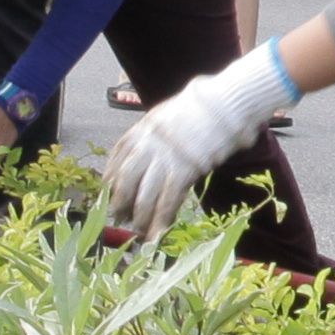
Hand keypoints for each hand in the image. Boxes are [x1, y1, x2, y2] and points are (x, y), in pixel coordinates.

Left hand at [101, 48, 297, 234]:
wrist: (227, 102)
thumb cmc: (205, 106)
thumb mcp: (170, 112)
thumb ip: (157, 130)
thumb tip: (152, 147)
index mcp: (144, 126)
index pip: (118, 155)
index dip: (110, 176)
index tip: (106, 191)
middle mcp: (149, 142)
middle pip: (126, 179)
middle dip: (120, 201)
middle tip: (119, 217)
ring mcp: (166, 157)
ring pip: (144, 194)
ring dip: (140, 216)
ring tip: (139, 232)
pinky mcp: (185, 169)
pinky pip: (169, 199)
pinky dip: (162, 218)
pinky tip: (158, 231)